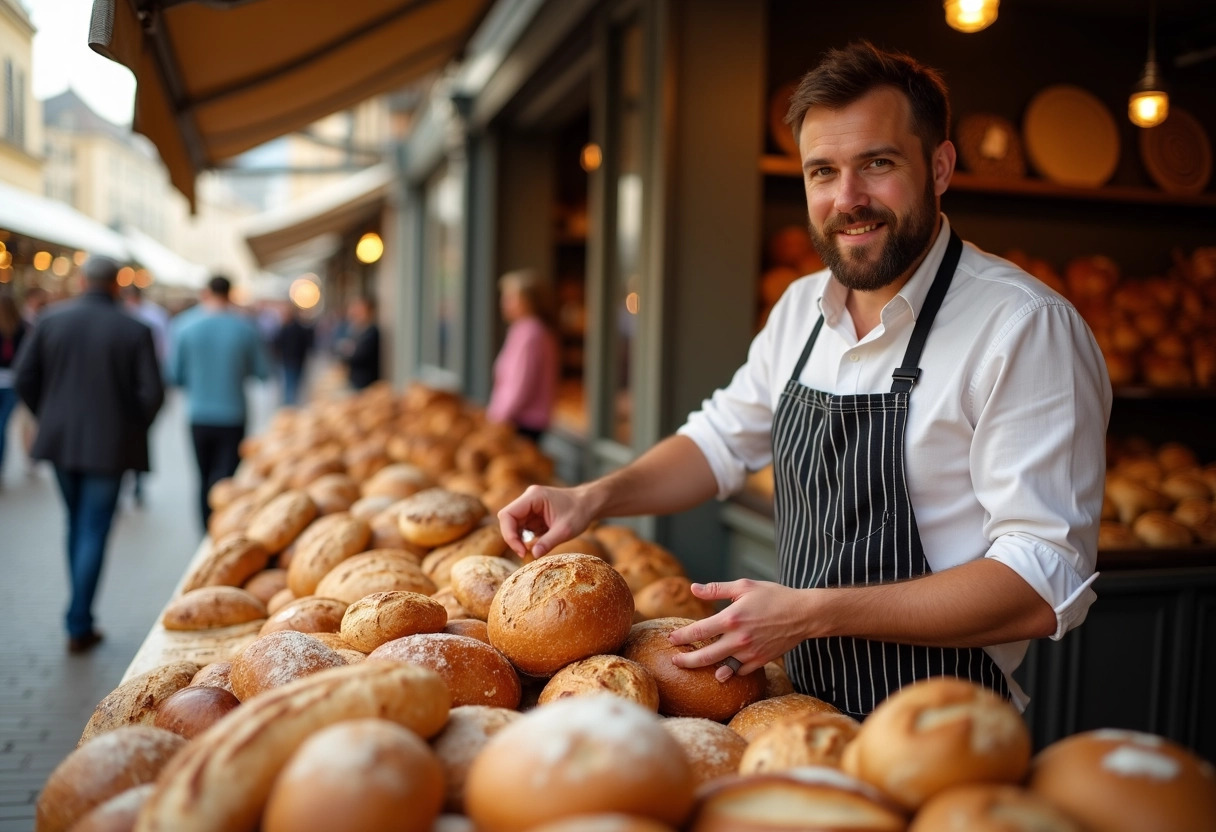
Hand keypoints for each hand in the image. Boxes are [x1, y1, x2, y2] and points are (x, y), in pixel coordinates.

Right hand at [497, 484, 594, 557]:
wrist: (589, 504)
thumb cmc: (579, 512)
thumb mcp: (565, 530)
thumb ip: (548, 542)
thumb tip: (533, 555)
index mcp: (533, 497)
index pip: (507, 514)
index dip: (509, 534)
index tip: (521, 550)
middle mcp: (528, 499)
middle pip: (508, 520)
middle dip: (513, 538)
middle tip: (524, 554)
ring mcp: (530, 506)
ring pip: (513, 525)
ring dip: (519, 539)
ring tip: (531, 550)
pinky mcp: (533, 514)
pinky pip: (522, 527)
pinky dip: (525, 538)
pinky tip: (537, 544)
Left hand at [667, 579, 812, 681]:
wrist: (804, 613)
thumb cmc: (774, 596)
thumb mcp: (744, 586)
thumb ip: (717, 589)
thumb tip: (694, 589)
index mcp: (731, 618)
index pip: (698, 631)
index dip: (681, 637)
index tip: (671, 638)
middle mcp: (738, 639)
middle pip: (704, 657)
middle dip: (686, 661)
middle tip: (675, 660)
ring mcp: (750, 653)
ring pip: (722, 668)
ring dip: (706, 669)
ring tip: (695, 667)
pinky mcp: (761, 661)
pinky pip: (740, 671)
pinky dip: (730, 670)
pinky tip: (723, 667)